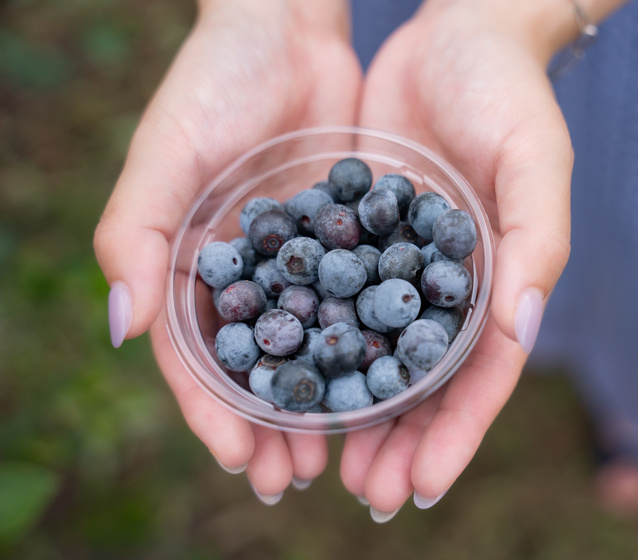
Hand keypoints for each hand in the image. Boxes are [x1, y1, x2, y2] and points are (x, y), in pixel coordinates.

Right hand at [94, 0, 361, 499]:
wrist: (289, 29)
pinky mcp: (347, 241)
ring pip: (309, 347)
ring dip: (321, 402)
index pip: (197, 358)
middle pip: (256, 368)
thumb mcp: (166, 154)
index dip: (214, 413)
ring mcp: (298, 262)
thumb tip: (122, 329)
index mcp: (190, 266)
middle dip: (272, 426)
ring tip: (342, 453)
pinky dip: (368, 347)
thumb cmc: (213, 83)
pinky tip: (388, 384)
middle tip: (296, 478)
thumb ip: (136, 237)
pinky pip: (358, 305)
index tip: (243, 461)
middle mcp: (245, 274)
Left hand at [341, 0, 573, 517]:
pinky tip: (292, 381)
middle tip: (368, 494)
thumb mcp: (533, 163)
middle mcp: (451, 288)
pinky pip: (338, 302)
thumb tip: (520, 330)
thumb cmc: (509, 96)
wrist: (457, 35)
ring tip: (326, 464)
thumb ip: (533, 245)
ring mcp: (403, 268)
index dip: (455, 436)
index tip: (421, 488)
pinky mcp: (360, 237)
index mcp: (501, 283)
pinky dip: (319, 346)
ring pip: (380, 356)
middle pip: (428, 383)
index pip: (482, 377)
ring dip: (358, 413)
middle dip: (403, 443)